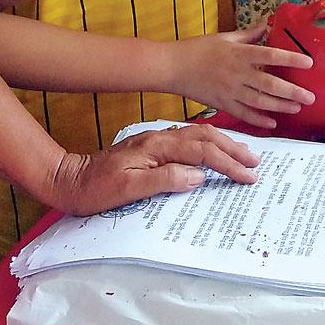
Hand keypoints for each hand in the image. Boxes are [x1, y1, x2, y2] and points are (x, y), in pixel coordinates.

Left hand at [46, 123, 259, 216]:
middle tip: (255, 162)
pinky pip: (190, 138)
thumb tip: (198, 176)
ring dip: (224, 143)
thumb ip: (163, 180)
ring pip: (200, 134)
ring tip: (243, 153)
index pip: (202, 152)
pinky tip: (215, 148)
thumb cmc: (95, 190)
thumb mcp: (125, 190)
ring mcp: (158, 139)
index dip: (227, 163)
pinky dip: (209, 142)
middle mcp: (161, 137)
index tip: (247, 175)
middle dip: (233, 149)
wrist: (69, 178)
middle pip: (206, 137)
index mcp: (157, 147)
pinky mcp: (154, 145)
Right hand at [168, 23, 315, 128]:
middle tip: (310, 97)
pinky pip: (243, 114)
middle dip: (292, 92)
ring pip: (260, 101)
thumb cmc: (199, 49)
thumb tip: (267, 25)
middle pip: (270, 83)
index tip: (309, 63)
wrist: (173, 67)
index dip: (292, 59)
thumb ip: (249, 35)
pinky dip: (258, 120)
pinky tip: (272, 123)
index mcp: (241, 54)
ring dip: (280, 106)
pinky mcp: (222, 104)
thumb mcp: (226, 37)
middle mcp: (238, 73)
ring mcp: (230, 90)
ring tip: (297, 109)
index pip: (272, 55)